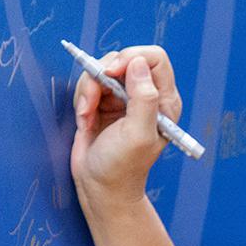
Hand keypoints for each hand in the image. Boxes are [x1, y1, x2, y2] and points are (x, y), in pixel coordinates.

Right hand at [69, 44, 184, 211]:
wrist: (100, 187)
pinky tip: (85, 121)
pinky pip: (88, 83)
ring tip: (87, 116)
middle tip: (92, 101)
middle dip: (101, 75)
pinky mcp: (102, 103)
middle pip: (123, 59)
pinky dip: (82, 99)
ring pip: (102, 69)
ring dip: (88, 90)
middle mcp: (145, 95)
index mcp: (163, 100)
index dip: (131, 58)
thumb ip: (143, 97)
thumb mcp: (138, 133)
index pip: (154, 58)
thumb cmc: (123, 166)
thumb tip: (138, 62)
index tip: (112, 72)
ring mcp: (123, 98)